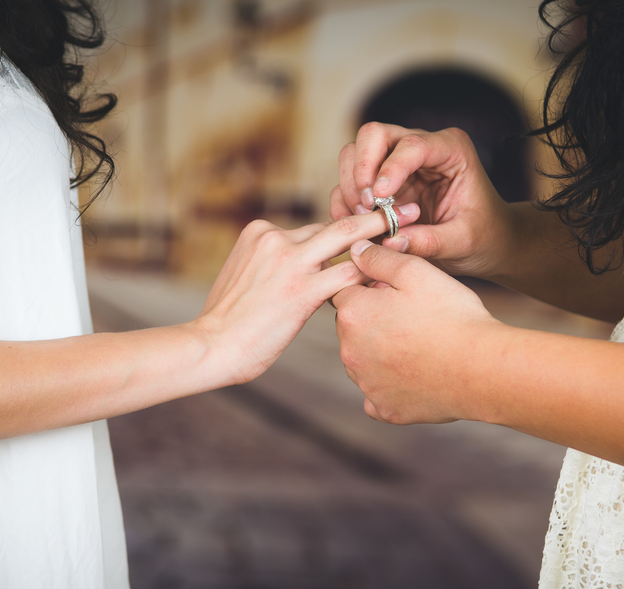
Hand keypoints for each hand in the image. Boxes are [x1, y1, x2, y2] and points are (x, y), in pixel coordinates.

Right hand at [196, 210, 416, 384]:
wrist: (211, 346)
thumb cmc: (228, 322)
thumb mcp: (244, 277)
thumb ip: (273, 265)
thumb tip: (300, 270)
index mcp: (261, 232)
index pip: (314, 228)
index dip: (347, 230)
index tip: (373, 221)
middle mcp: (276, 238)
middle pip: (335, 224)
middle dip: (376, 216)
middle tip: (408, 208)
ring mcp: (289, 261)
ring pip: (347, 240)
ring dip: (383, 236)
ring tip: (412, 229)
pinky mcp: (301, 288)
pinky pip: (347, 275)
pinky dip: (372, 273)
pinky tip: (394, 273)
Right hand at [331, 122, 521, 279]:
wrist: (486, 244)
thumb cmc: (483, 236)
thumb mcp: (464, 241)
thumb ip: (430, 241)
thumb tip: (390, 243)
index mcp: (451, 150)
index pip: (412, 144)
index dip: (390, 168)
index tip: (379, 198)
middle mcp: (420, 148)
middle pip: (374, 135)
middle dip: (362, 169)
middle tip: (367, 206)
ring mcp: (397, 163)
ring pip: (353, 154)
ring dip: (350, 187)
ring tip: (364, 219)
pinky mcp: (381, 183)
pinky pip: (349, 183)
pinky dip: (345, 203)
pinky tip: (358, 227)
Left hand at [332, 240, 502, 424]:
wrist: (482, 368)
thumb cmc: (452, 316)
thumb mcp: (416, 271)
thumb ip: (379, 258)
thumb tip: (356, 251)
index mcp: (353, 313)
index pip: (347, 291)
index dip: (373, 287)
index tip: (400, 292)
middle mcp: (350, 351)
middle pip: (353, 327)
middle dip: (374, 319)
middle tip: (415, 317)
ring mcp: (366, 384)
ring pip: (365, 360)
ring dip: (382, 352)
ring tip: (420, 345)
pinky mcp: (385, 409)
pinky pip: (378, 394)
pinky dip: (391, 385)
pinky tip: (414, 376)